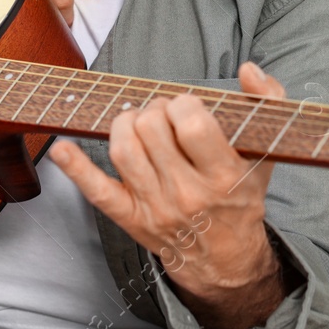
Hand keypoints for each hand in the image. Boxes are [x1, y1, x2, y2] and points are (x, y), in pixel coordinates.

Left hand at [50, 61, 296, 328]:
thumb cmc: (241, 199)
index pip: (191, 124)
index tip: (187, 108)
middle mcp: (187, 194)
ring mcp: (155, 208)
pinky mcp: (130, 218)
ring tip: (138, 122)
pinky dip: (75, 168)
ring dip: (125, 123)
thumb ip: (267, 103)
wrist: (226, 260)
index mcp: (223, 176)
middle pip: (152, 130)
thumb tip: (249, 68)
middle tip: (164, 116)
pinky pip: (97, 191)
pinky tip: (61, 148)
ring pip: (123, 150)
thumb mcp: (265, 154)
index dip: (184, 104)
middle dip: (155, 110)